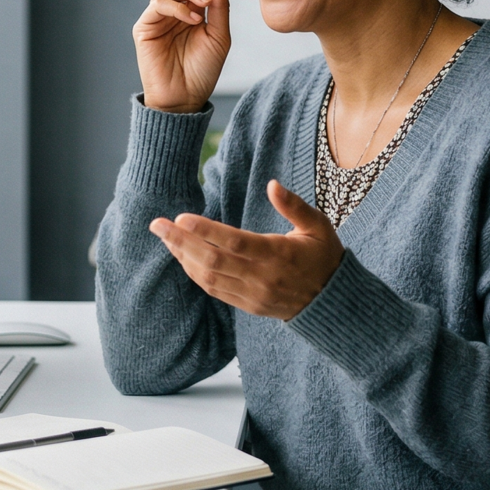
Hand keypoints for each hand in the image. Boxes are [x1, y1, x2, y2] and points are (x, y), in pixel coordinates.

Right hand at [134, 0, 232, 112]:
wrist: (185, 98)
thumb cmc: (202, 70)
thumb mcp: (219, 36)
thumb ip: (221, 7)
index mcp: (192, 7)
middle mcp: (173, 7)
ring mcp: (157, 15)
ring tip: (205, 2)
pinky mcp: (145, 26)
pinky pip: (158, 4)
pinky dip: (178, 7)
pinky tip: (193, 19)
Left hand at [149, 180, 343, 319]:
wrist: (333, 304)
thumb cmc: (324, 257)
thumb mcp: (318, 226)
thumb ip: (294, 206)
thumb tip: (272, 184)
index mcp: (278, 254)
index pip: (235, 243)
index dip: (205, 231)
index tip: (180, 217)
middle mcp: (262, 277)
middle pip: (213, 261)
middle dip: (181, 242)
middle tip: (157, 224)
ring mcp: (253, 294)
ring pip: (209, 278)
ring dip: (183, 257)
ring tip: (165, 237)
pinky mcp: (247, 305)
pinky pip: (214, 290)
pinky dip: (194, 273)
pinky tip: (182, 256)